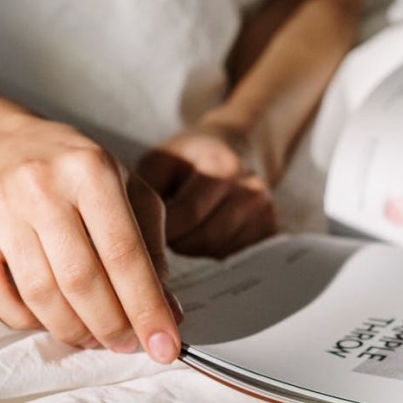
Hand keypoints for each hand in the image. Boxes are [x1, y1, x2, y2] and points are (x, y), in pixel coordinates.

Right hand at [0, 116, 180, 362]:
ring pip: (40, 294)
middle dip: (110, 326)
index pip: (124, 255)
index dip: (146, 308)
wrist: (9, 144)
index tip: (165, 348)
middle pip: (81, 281)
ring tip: (92, 338)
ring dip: (72, 330)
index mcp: (92, 170)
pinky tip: (50, 320)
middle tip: (125, 344)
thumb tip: (168, 313)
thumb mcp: (129, 193)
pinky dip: (27, 321)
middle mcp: (42, 184)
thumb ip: (152, 251)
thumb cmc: (80, 176)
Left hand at [136, 124, 276, 257]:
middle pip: (203, 239)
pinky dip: (212, 250)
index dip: (161, 230)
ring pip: (217, 250)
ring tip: (185, 227)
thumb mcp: (160, 161)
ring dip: (193, 247)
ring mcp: (264, 212)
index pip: (186, 216)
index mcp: (222, 165)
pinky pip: (232, 255)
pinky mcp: (269, 230)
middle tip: (165, 230)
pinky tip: (205, 232)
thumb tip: (132, 236)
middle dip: (177, 241)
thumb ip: (145, 193)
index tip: (146, 228)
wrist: (238, 147)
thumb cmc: (191, 157)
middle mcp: (250, 189)